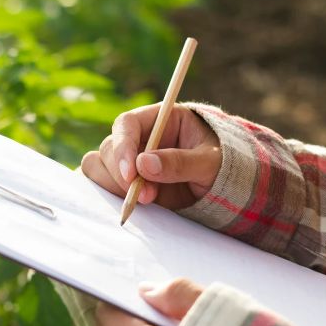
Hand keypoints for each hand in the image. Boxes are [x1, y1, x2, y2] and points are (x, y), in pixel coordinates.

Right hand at [81, 104, 221, 209]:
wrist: (226, 189)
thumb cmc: (223, 165)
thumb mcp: (211, 162)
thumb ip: (180, 162)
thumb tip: (144, 164)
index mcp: (159, 120)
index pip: (126, 124)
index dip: (123, 147)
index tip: (131, 173)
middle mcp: (139, 139)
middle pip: (108, 148)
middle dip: (121, 175)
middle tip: (146, 196)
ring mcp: (130, 163)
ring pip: (99, 168)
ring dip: (114, 187)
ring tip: (146, 200)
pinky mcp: (127, 184)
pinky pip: (103, 187)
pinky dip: (110, 197)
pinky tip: (131, 206)